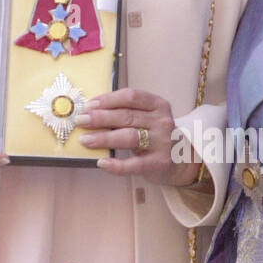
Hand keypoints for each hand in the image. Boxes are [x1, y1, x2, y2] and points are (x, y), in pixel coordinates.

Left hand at [78, 87, 200, 185]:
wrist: (182, 159)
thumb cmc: (156, 135)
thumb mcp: (148, 118)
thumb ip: (127, 112)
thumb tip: (91, 112)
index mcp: (159, 105)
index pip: (131, 97)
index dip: (108, 99)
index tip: (89, 105)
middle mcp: (162, 122)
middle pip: (126, 116)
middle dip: (100, 118)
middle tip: (80, 121)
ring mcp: (162, 142)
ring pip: (128, 137)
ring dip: (103, 138)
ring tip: (85, 140)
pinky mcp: (159, 163)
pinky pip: (134, 164)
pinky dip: (116, 165)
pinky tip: (102, 163)